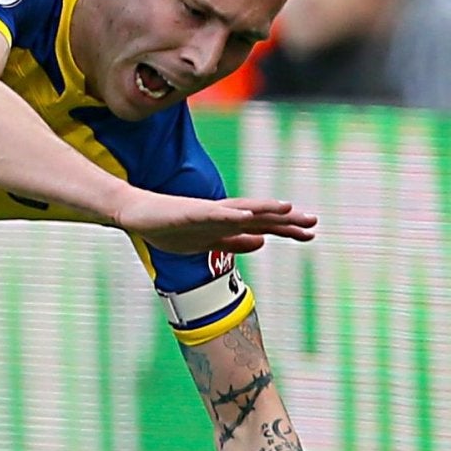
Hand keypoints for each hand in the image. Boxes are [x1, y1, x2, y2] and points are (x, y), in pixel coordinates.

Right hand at [112, 188, 316, 254]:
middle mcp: (222, 214)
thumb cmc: (170, 227)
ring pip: (242, 210)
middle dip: (286, 220)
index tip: (311, 234)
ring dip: (264, 209)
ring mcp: (207, 211)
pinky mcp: (190, 211)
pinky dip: (231, 213)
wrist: (137, 214)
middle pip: (259, 216)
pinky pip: (214, 213)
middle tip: (314, 222)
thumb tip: (262, 241)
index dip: (286, 230)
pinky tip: (246, 215)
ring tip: (287, 208)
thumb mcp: (208, 242)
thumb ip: (235, 242)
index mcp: (227, 223)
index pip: (263, 226)